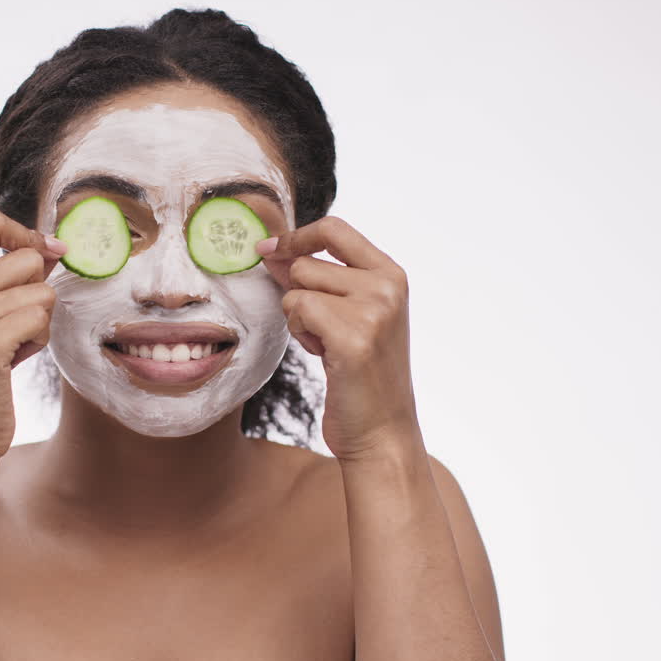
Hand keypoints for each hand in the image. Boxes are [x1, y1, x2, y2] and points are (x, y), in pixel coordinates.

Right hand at [0, 209, 67, 462]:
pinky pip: (41, 320)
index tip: (46, 255)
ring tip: (10, 348)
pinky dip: (38, 342)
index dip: (26, 235)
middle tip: (12, 328)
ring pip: (42, 292)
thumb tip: (53, 246)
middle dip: (36, 293)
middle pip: (28, 259)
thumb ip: (3, 278)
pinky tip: (13, 362)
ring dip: (38, 323)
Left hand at [256, 216, 419, 461]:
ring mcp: (374, 309)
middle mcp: (388, 285)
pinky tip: (324, 356)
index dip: (295, 236)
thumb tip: (272, 249)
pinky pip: (298, 311)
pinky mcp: (354, 336)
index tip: (268, 249)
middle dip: (298, 296)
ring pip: (297, 289)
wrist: (382, 431)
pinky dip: (301, 334)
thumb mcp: (350, 316)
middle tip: (322, 331)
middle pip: (306, 263)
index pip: (335, 229)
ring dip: (299, 319)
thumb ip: (319, 279)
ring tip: (327, 346)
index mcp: (392, 274)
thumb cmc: (361, 376)